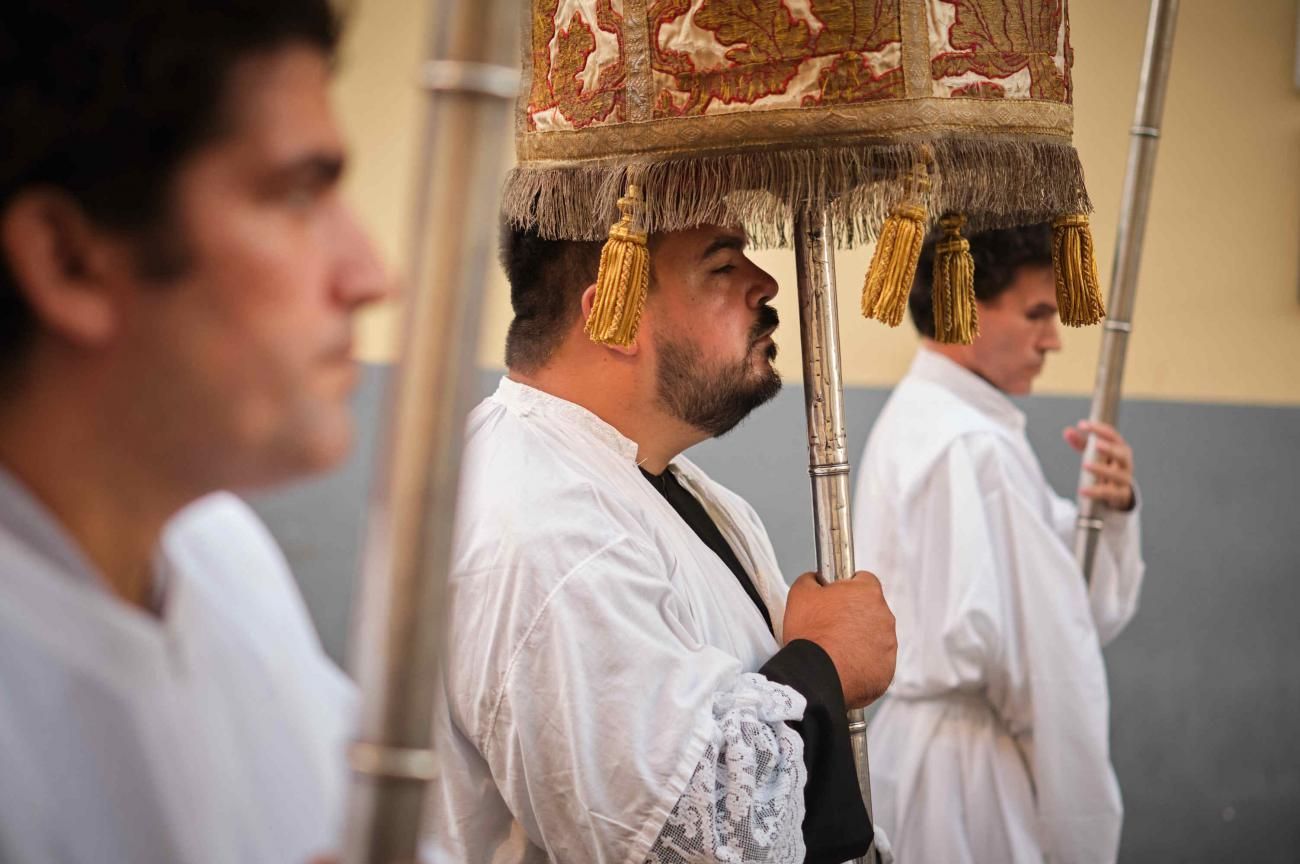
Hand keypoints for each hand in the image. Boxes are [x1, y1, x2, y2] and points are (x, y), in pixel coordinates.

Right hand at [783, 570, 896, 708]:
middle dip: (855, 615)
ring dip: (860, 640)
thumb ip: (812, 579)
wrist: (815, 675)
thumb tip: (815, 579)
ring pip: (875, 637)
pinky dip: (863, 663)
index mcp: (867, 593)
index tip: (836, 597)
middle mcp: (884, 616)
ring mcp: (888, 645)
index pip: (864, 580)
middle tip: (831, 626)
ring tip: (835, 649)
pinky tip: (843, 665)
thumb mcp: (800, 593)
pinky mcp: (887, 670)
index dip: (847, 587)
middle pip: (871, 610)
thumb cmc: (810, 634)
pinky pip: (876, 662)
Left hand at [1064, 420, 1134, 510]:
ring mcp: (1125, 479)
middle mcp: (1125, 463)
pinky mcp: (1120, 495)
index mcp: (1120, 448)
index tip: (1082, 425)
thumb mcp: (1095, 454)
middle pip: (1121, 454)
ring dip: (1102, 469)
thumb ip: (1081, 443)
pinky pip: (1109, 493)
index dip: (1099, 429)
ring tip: (1085, 465)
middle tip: (1096, 444)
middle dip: (1109, 449)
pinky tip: (1082, 490)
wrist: (1119, 491)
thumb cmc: (1106, 467)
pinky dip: (1096, 491)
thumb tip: (1067, 431)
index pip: (1112, 436)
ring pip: (1117, 475)